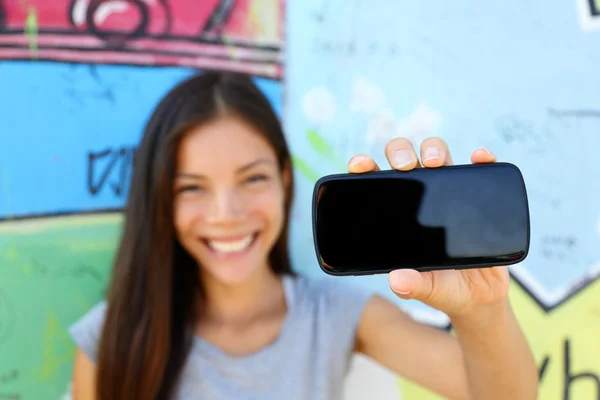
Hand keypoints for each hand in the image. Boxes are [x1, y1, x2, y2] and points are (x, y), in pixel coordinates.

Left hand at [347, 137, 509, 318]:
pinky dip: (482, 158)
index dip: (365, 166)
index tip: (359, 165)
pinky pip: (481, 168)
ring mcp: (449, 193)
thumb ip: (412, 285)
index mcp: (397, 212)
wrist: (480, 296)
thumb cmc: (444, 286)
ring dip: (434, 148)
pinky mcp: (478, 196)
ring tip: (436, 162)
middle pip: (406, 158)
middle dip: (401, 152)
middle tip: (404, 167)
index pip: (376, 181)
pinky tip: (481, 157)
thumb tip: (397, 280)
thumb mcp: (427, 288)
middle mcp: (421, 197)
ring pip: (438, 154)